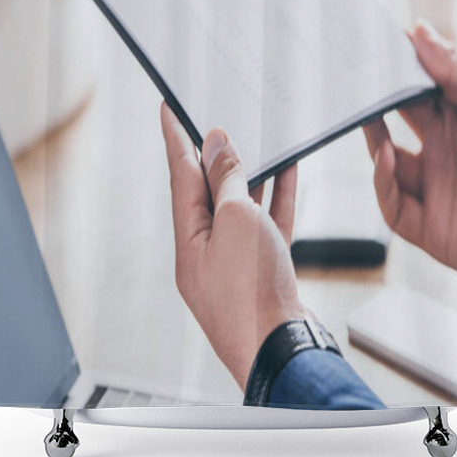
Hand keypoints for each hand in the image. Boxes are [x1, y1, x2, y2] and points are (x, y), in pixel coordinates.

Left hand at [160, 103, 305, 389]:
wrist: (283, 349)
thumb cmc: (253, 290)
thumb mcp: (236, 220)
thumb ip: (228, 180)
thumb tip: (219, 146)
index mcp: (189, 237)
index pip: (180, 174)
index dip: (175, 136)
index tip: (168, 107)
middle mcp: (207, 248)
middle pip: (209, 190)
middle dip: (215, 153)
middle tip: (218, 118)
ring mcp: (236, 261)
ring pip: (241, 205)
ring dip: (251, 172)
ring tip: (259, 140)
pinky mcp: (264, 269)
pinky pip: (267, 223)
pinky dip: (276, 197)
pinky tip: (288, 172)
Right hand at [364, 22, 456, 304]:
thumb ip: (455, 65)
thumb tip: (418, 30)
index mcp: (456, 114)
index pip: (413, 85)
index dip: (394, 69)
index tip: (374, 48)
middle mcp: (439, 146)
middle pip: (392, 118)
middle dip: (373, 100)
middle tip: (358, 81)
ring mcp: (430, 182)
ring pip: (384, 159)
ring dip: (371, 138)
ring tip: (367, 117)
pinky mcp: (424, 220)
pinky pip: (390, 201)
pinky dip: (380, 179)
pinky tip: (386, 157)